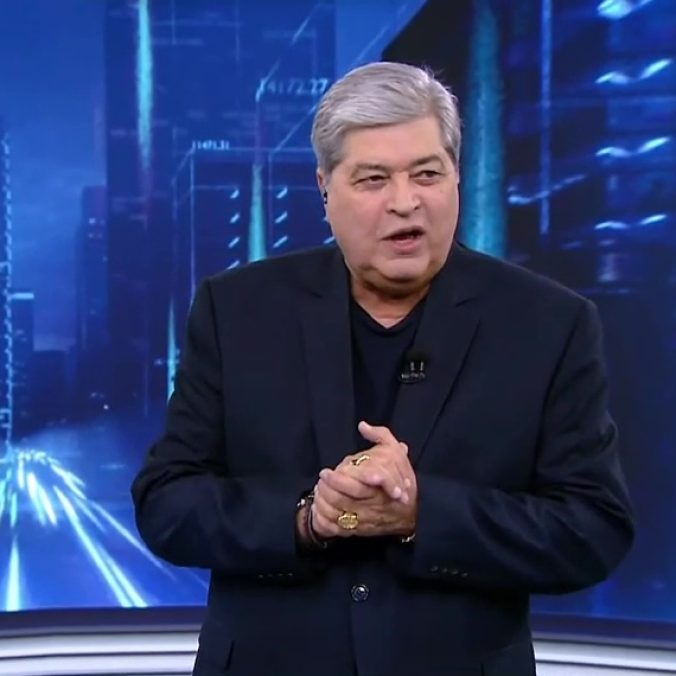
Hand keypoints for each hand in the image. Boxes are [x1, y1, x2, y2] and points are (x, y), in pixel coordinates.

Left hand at [310, 422, 417, 538]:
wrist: (415, 512)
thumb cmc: (402, 478)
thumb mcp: (395, 452)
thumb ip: (380, 436)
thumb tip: (362, 425)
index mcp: (378, 485)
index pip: (356, 484)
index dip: (337, 480)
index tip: (325, 472)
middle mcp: (371, 504)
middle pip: (343, 500)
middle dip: (326, 491)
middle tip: (319, 481)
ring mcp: (365, 519)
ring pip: (338, 515)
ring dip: (323, 504)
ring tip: (317, 492)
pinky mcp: (360, 531)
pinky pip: (338, 530)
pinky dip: (325, 522)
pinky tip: (319, 510)